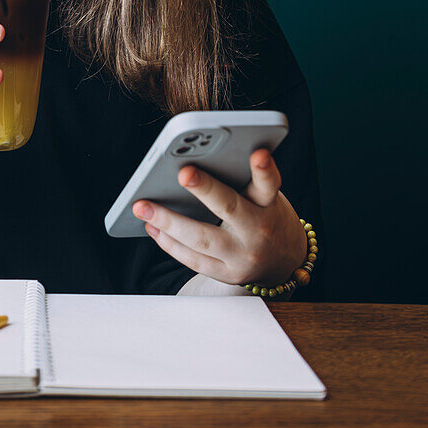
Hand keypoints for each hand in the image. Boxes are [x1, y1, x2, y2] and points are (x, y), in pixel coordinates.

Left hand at [132, 149, 307, 287]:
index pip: (268, 184)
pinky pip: (194, 260)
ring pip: (203, 239)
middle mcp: (258, 231)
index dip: (264, 170)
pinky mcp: (227, 273)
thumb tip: (195, 162)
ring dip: (169, 222)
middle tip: (183, 172)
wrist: (285, 262)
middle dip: (206, 190)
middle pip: (230, 208)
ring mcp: (242, 257)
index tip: (258, 153)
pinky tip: (151, 226)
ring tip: (143, 206)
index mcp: (270, 205)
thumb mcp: (265, 195)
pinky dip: (169, 243)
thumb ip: (242, 181)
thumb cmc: (267, 215)